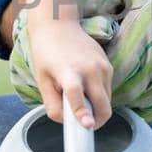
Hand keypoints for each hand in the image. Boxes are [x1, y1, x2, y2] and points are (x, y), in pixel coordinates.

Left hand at [10, 11, 112, 127]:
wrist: (58, 26)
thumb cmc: (47, 54)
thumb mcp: (42, 80)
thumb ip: (52, 104)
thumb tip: (66, 122)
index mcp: (69, 71)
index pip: (77, 93)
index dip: (82, 111)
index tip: (88, 125)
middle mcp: (90, 68)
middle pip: (102, 105)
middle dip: (97, 121)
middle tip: (84, 126)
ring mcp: (102, 66)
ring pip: (107, 101)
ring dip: (97, 107)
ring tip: (79, 98)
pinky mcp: (108, 65)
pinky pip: (107, 90)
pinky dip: (98, 95)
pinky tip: (85, 85)